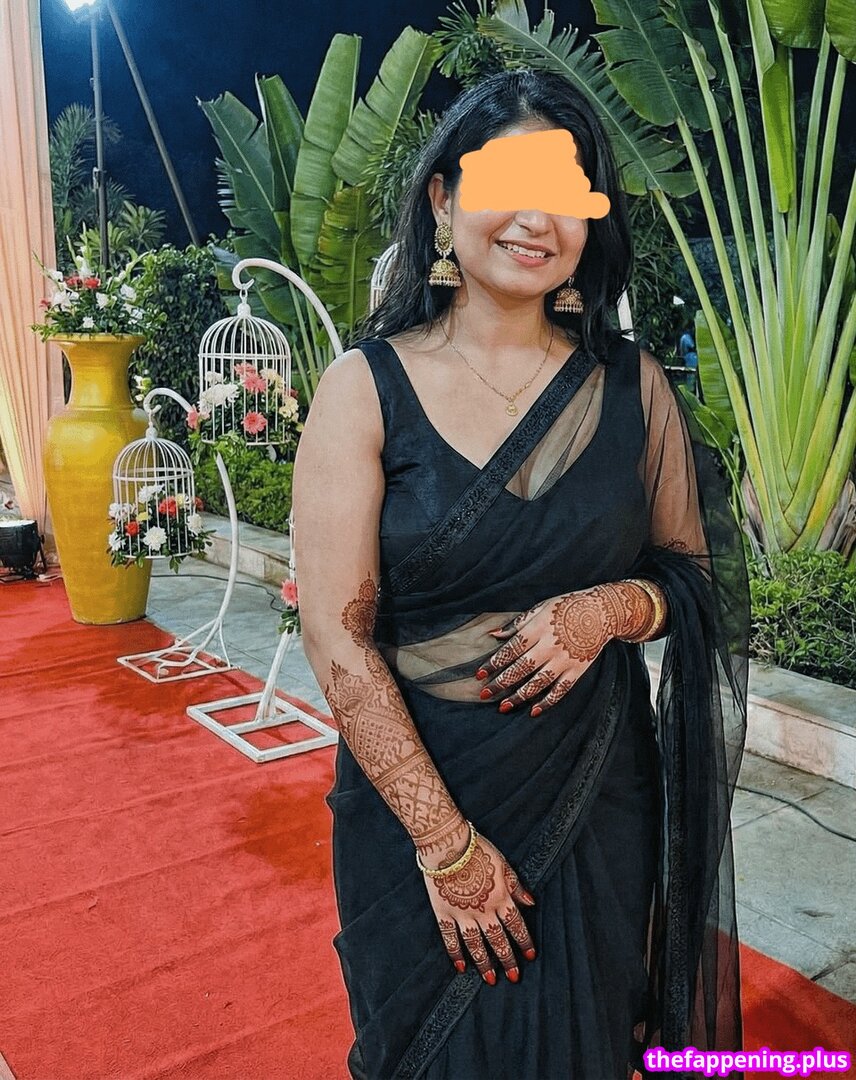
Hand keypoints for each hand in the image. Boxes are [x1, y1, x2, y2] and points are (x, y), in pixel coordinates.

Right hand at [423, 833, 536, 984]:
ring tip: (490, 979)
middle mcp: (484, 910)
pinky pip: (450, 938)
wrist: (447, 844)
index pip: (516, 925)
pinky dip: (455, 953)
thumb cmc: (477, 849)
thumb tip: (531, 903)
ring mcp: (463, 913)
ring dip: (484, 962)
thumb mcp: (503, 863)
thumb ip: (516, 886)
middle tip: (514, 977)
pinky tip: (461, 967)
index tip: (530, 955)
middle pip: (498, 939)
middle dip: (508, 959)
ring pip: (476, 944)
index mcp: (500, 897)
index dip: (524, 941)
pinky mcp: (444, 912)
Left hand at [475, 584, 634, 715]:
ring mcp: (564, 660)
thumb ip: (517, 624)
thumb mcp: (541, 607)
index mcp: (538, 629)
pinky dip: (547, 702)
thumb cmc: (567, 606)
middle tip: (484, 694)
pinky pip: (560, 690)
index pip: (511, 649)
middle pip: (520, 668)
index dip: (494, 663)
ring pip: (538, 683)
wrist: (602, 611)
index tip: (479, 674)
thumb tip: (494, 634)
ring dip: (519, 696)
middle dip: (500, 683)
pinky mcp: (577, 670)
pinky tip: (533, 711)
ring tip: (503, 706)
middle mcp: (550, 646)